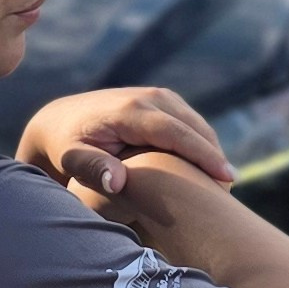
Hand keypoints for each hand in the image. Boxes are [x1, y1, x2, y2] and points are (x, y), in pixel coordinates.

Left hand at [16, 85, 231, 201]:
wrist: (60, 119)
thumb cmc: (66, 146)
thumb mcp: (71, 158)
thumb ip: (92, 168)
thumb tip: (118, 181)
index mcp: (130, 110)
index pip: (176, 133)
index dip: (203, 155)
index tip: (225, 178)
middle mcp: (149, 96)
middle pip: (194, 127)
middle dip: (215, 156)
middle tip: (228, 191)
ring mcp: (159, 96)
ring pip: (197, 124)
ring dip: (212, 151)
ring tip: (222, 185)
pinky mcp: (163, 101)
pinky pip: (191, 123)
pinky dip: (203, 144)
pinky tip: (208, 170)